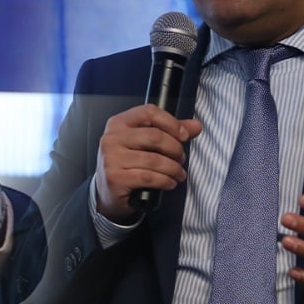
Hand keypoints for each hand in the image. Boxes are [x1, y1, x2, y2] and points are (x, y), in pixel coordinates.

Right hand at [93, 105, 200, 223]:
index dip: (171, 123)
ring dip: (173, 169)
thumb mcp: (144, 144)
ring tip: (178, 173)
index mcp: (119, 123)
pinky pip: (149, 177)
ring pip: (154, 160)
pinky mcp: (115, 178)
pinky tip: (169, 183)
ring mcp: (111, 158)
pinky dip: (165, 181)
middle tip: (181, 159)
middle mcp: (112, 138)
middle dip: (175, 149)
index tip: (184, 135)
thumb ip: (169, 132)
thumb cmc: (127, 164)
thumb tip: (195, 126)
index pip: (149, 112)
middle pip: (155, 136)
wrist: (107, 191)